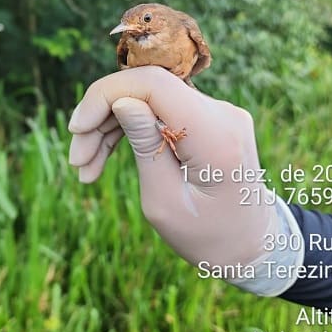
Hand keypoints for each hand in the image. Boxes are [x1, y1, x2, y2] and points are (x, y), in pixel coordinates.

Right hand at [69, 67, 296, 286]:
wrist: (254, 247)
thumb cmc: (209, 238)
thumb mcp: (165, 203)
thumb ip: (145, 147)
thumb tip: (122, 100)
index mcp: (215, 137)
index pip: (154, 84)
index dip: (107, 95)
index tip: (77, 128)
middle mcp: (222, 114)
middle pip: (147, 90)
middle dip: (102, 118)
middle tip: (77, 161)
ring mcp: (218, 113)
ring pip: (149, 100)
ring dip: (111, 127)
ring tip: (85, 168)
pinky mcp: (210, 120)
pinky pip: (161, 112)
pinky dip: (132, 131)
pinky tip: (104, 156)